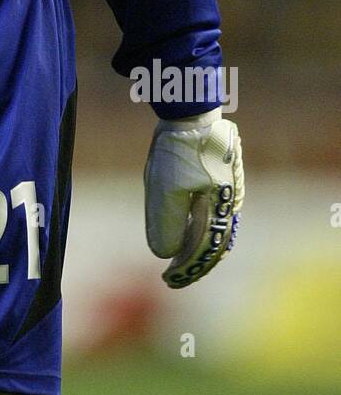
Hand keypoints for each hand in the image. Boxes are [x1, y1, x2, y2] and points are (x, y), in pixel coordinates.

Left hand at [143, 106, 243, 287]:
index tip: (169, 281)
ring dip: (197, 250)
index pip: (204, 250)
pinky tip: (186, 236)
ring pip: (214, 231)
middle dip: (194, 264)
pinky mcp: (220, 183)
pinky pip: (212, 216)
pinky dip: (199, 231)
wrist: (193, 113)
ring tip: (180, 263)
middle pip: (214, 245)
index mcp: (219, 209)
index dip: (187, 269)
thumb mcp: (165, 187)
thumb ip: (167, 222)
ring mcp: (226, 194)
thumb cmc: (179, 149)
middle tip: (173, 278)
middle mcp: (228, 205)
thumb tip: (166, 254)